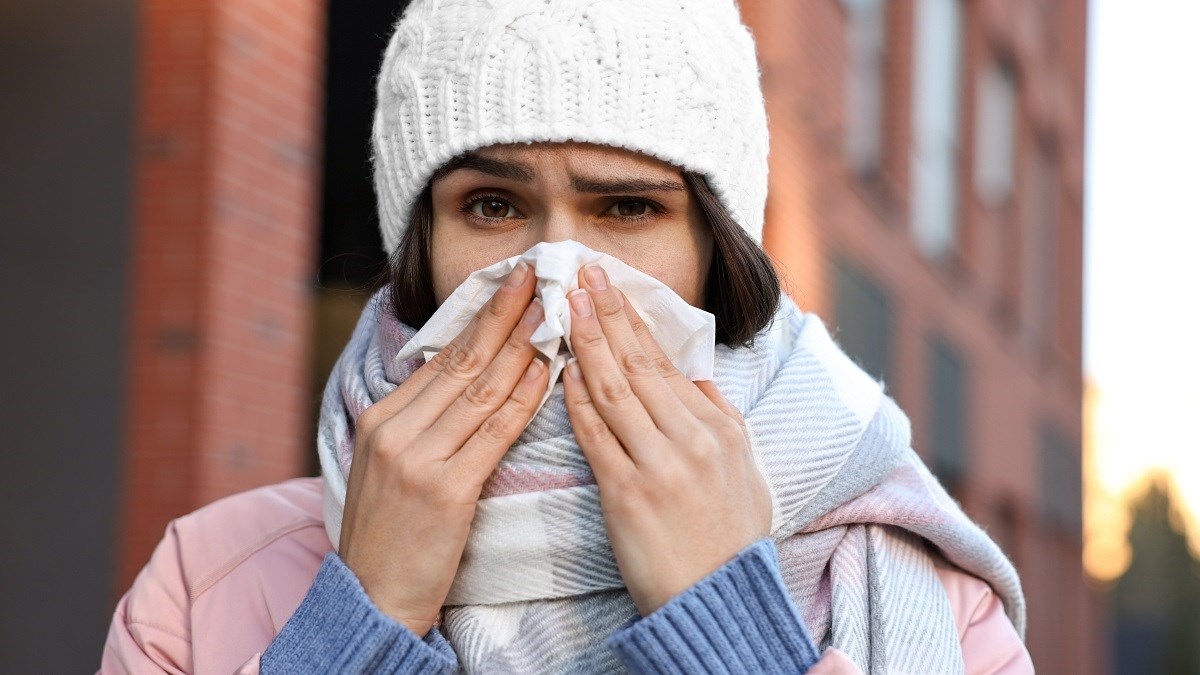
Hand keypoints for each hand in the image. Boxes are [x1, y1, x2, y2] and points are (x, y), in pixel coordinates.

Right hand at [338, 262, 549, 636]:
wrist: (372, 594)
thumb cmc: (390, 532)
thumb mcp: (388, 465)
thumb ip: (420, 421)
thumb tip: (462, 378)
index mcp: (381, 418)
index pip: (441, 357)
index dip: (481, 318)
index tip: (510, 283)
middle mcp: (395, 429)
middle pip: (461, 361)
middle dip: (504, 314)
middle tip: (537, 276)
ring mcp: (417, 458)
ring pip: (481, 390)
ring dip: (521, 346)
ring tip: (552, 312)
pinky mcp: (444, 490)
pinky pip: (493, 434)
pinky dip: (523, 400)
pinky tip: (547, 374)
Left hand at [562, 265, 772, 615]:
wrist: (718, 597)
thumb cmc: (729, 535)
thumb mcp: (744, 469)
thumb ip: (720, 417)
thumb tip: (696, 376)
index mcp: (717, 427)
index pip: (665, 360)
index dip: (633, 319)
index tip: (609, 284)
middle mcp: (691, 437)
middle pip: (638, 363)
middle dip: (607, 313)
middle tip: (581, 273)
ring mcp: (658, 463)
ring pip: (614, 389)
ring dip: (586, 343)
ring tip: (565, 306)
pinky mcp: (627, 493)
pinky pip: (596, 434)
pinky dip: (576, 398)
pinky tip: (560, 370)